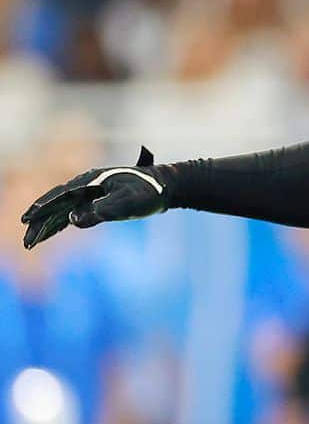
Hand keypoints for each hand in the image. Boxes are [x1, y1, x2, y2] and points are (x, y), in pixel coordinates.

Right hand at [21, 147, 167, 249]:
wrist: (167, 186)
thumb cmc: (149, 192)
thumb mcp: (129, 202)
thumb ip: (103, 210)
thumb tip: (73, 220)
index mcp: (91, 180)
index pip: (61, 195)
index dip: (43, 207)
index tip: (27, 218)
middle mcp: (87, 185)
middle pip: (56, 204)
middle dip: (39, 221)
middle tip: (26, 239)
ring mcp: (91, 193)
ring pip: (62, 210)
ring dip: (46, 225)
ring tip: (30, 242)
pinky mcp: (96, 202)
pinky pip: (72, 214)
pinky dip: (59, 224)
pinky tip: (48, 234)